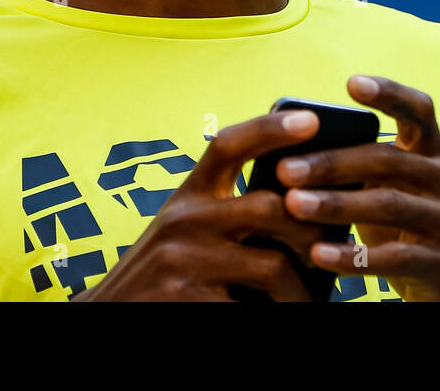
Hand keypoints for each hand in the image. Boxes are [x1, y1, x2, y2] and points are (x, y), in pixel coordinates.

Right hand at [72, 110, 326, 300]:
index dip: (269, 128)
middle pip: (269, 206)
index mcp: (188, 194)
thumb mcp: (185, 229)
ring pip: (272, 266)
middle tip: (328, 253)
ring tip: (307, 304)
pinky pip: (249, 308)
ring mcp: (182, 259)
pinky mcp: (182, 299)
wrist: (111, 314)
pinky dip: (270, 316)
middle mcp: (183, 219)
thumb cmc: (165, 272)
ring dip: (300, 291)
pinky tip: (277, 319)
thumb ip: (226, 211)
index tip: (309, 119)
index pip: (228, 145)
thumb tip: (299, 203)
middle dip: (311, 231)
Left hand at [276, 76, 439, 301]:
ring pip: (388, 204)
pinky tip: (317, 253)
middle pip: (388, 160)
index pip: (420, 110)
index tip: (351, 83)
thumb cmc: (410, 235)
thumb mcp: (394, 195)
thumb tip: (290, 153)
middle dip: (331, 163)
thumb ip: (362, 171)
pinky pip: (393, 257)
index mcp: (436, 156)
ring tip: (292, 205)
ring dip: (334, 204)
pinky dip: (352, 255)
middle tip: (285, 170)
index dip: (389, 93)